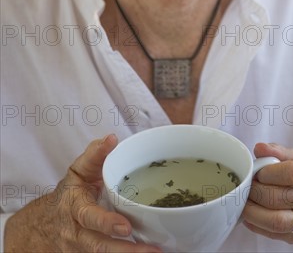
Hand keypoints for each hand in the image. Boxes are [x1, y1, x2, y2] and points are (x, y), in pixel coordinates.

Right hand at [4, 134, 161, 251]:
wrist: (46, 224)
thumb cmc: (71, 193)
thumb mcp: (78, 171)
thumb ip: (95, 154)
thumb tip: (112, 138)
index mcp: (75, 207)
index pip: (89, 217)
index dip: (107, 223)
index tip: (126, 226)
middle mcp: (78, 233)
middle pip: (100, 246)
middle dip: (126, 250)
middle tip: (152, 249)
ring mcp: (83, 249)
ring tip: (157, 252)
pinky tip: (148, 252)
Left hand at [242, 143, 292, 243]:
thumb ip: (279, 151)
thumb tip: (259, 148)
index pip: (292, 173)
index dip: (269, 173)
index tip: (257, 172)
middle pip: (281, 198)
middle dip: (256, 192)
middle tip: (245, 186)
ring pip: (278, 221)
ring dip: (254, 212)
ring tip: (244, 202)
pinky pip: (276, 234)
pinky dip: (257, 225)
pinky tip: (250, 215)